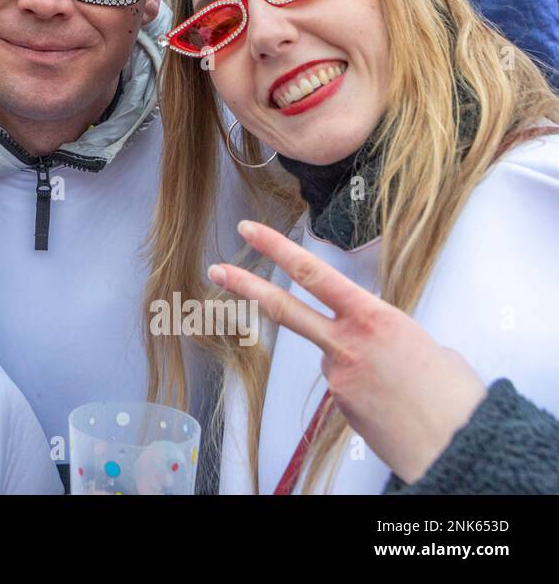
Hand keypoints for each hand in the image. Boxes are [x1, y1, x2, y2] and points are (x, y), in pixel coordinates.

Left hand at [209, 219, 486, 483]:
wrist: (462, 448)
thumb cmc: (456, 395)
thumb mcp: (427, 344)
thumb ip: (389, 333)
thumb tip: (378, 340)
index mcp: (374, 318)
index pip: (314, 274)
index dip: (277, 249)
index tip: (249, 231)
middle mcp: (348, 343)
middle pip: (285, 308)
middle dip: (246, 286)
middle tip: (217, 270)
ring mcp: (338, 376)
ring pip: (336, 357)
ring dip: (360, 367)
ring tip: (403, 389)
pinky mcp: (340, 406)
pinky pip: (348, 388)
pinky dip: (367, 392)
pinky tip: (394, 408)